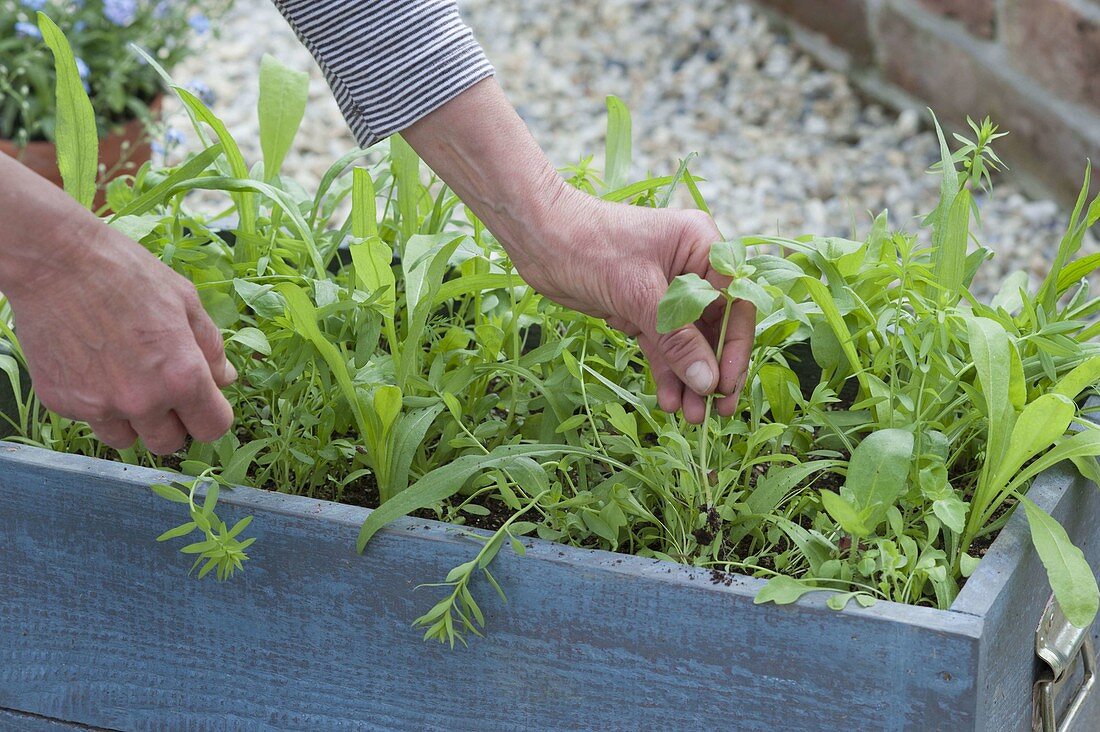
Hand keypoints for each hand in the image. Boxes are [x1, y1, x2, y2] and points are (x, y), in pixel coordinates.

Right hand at [4, 222, 235, 453]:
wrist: (54, 260)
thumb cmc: (125, 273)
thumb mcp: (186, 301)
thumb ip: (211, 347)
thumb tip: (226, 378)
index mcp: (181, 377)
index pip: (213, 428)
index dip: (212, 414)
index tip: (205, 401)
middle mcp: (142, 401)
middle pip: (169, 443)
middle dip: (174, 421)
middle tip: (163, 388)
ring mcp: (98, 406)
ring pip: (127, 439)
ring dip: (133, 419)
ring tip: (125, 377)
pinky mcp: (62, 403)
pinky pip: (90, 419)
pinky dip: (96, 402)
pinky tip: (93, 365)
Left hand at [514, 188, 752, 422]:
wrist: (538, 238)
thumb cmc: (590, 246)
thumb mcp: (638, 293)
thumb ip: (676, 339)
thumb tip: (708, 381)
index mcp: (701, 247)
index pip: (734, 302)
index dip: (735, 347)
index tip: (727, 384)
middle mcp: (690, 268)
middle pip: (714, 327)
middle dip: (712, 370)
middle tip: (715, 411)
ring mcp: (665, 291)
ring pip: (687, 342)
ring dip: (689, 378)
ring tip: (690, 416)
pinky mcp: (640, 309)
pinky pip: (661, 345)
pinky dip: (665, 371)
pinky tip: (668, 400)